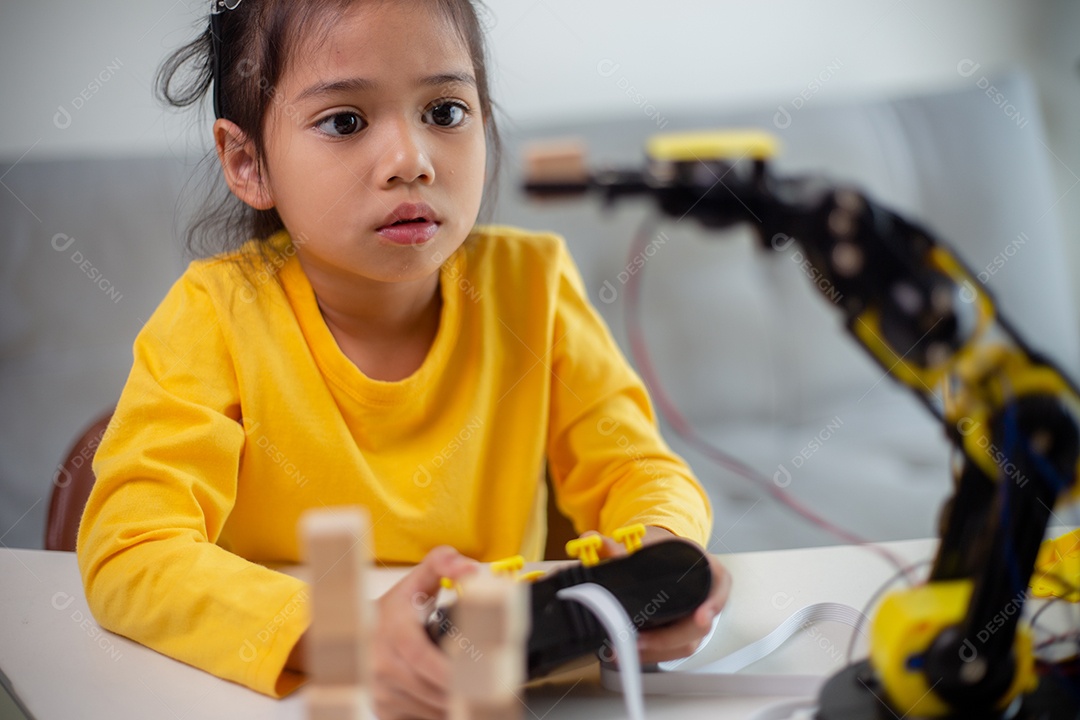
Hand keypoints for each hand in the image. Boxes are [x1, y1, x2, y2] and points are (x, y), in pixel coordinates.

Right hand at [373, 546, 477, 719]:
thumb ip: (443, 563)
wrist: (354, 635)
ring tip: (474, 696)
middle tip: (491, 691)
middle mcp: (380, 664)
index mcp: (393, 630)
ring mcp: (380, 691)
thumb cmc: (395, 610)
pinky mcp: (382, 711)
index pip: (423, 657)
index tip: (480, 677)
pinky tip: (450, 703)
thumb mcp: (417, 581)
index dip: (451, 671)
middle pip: (431, 690)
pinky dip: (438, 715)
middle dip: (463, 693)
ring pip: (428, 709)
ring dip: (453, 706)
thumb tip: (470, 568)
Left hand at [582, 527, 730, 663]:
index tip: (701, 617)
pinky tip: (631, 651)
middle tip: (640, 640)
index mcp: (706, 570)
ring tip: (627, 648)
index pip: (719, 589)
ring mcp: (697, 619)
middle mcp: (707, 598)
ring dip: (657, 651)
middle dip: (669, 638)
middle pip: (699, 626)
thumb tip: (592, 541)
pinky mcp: (683, 634)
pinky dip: (653, 653)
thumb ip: (618, 545)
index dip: (712, 605)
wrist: (662, 558)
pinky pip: (674, 650)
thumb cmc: (661, 551)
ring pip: (685, 644)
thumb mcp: (646, 543)